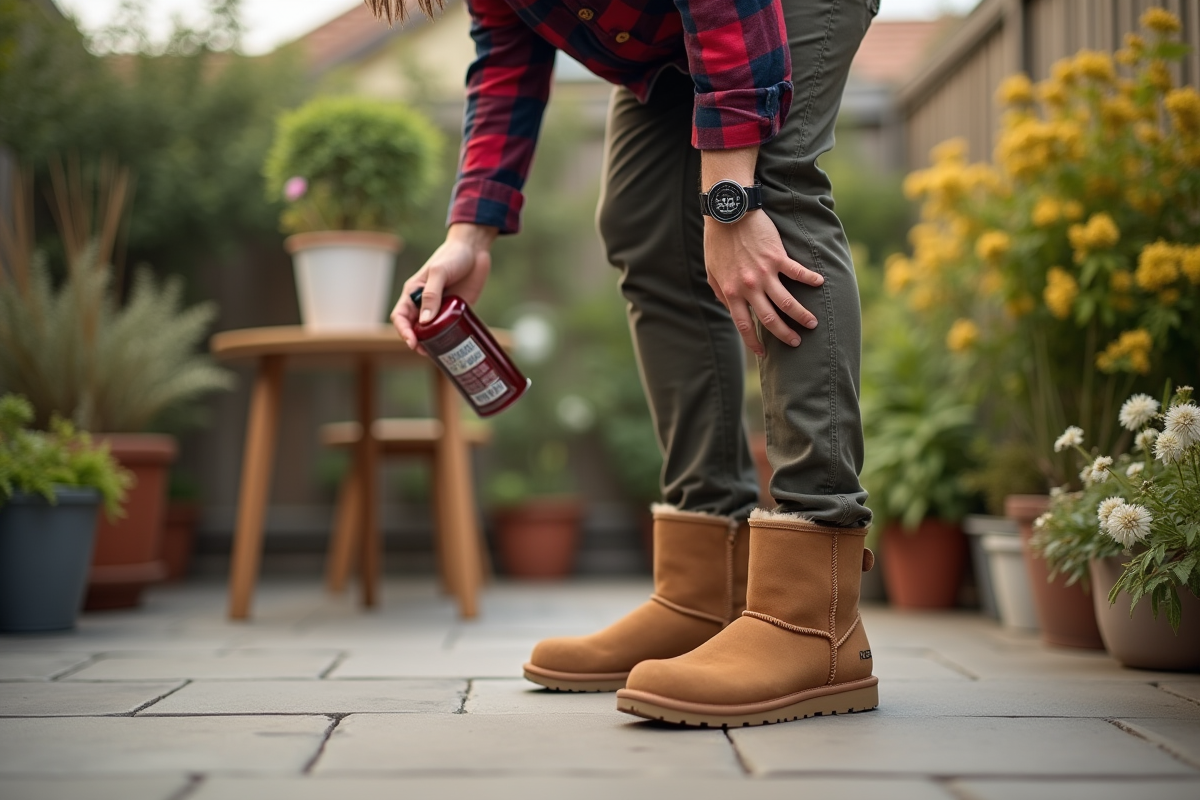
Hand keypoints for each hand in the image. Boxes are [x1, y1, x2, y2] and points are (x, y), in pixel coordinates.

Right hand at [391, 223, 497, 351]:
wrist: (474, 250)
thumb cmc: (452, 256)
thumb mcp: (439, 272)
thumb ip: (431, 294)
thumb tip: (425, 321)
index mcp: (413, 293)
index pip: (400, 316)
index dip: (403, 331)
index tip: (412, 342)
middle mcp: (424, 303)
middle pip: (414, 328)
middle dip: (417, 342)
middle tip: (427, 352)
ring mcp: (440, 309)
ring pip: (431, 332)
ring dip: (433, 344)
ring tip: (440, 354)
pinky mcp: (456, 311)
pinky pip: (449, 329)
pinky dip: (449, 339)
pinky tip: (454, 347)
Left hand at [704, 210, 824, 357]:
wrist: (728, 214)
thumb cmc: (718, 243)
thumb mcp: (712, 273)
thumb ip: (721, 293)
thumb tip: (729, 309)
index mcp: (732, 293)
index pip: (744, 325)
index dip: (753, 342)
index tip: (763, 353)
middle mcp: (749, 287)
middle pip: (770, 319)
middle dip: (784, 334)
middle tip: (796, 342)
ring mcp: (765, 273)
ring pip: (787, 301)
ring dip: (802, 315)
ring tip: (812, 323)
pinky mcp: (777, 257)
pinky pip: (797, 272)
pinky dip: (810, 279)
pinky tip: (820, 283)